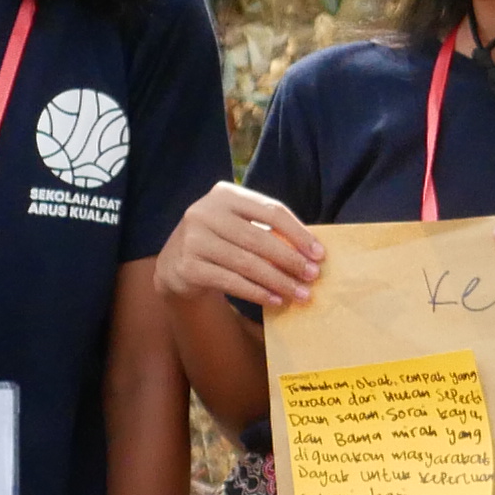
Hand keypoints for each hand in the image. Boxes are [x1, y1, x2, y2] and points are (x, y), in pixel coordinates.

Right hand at [157, 181, 325, 310]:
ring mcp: (194, 239)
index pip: (271, 210)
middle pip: (260, 238)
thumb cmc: (221, 242)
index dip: (299, 233)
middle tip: (313, 276)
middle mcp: (206, 212)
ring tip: (300, 294)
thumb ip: (268, 230)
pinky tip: (275, 300)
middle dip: (291, 260)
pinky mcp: (188, 266)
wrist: (175, 263)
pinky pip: (231, 282)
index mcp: (225, 194)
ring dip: (279, 281)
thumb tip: (312, 252)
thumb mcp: (239, 225)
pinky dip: (257, 293)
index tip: (320, 254)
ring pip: (247, 263)